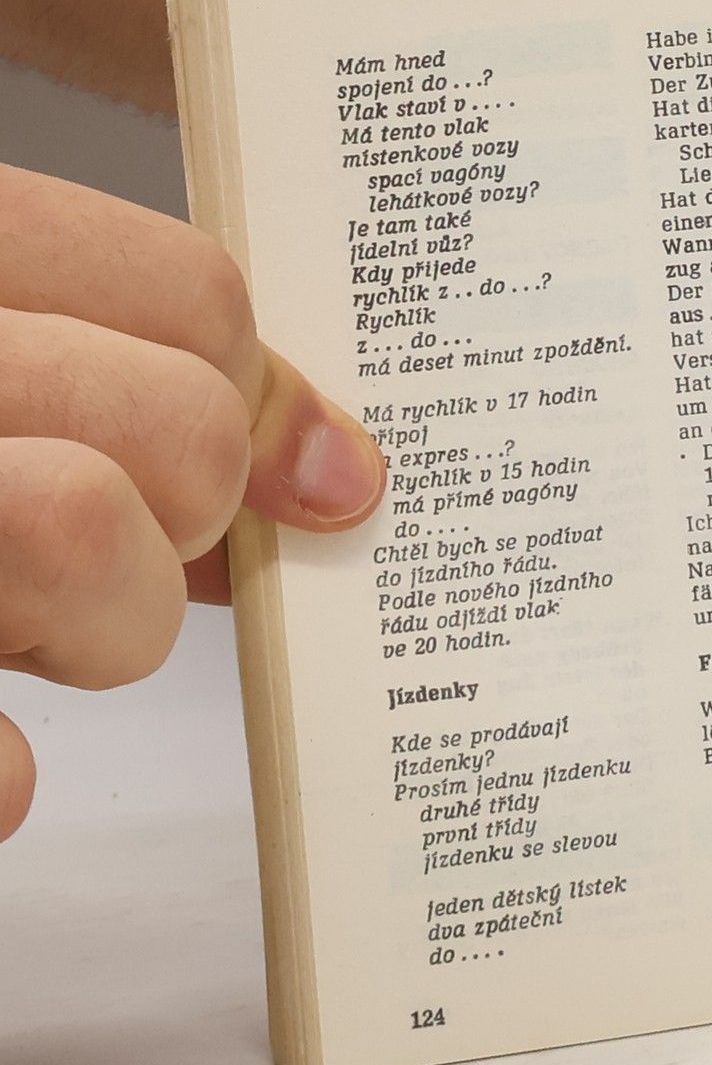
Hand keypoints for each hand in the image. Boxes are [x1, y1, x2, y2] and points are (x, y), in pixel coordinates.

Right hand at [0, 164, 385, 838]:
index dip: (275, 397)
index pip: (189, 290)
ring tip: (20, 629)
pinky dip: (0, 774)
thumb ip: (124, 385)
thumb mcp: (9, 367)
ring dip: (97, 625)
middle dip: (189, 517)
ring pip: (83, 538)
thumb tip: (327, 476)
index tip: (321, 485)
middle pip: (181, 425)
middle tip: (124, 550)